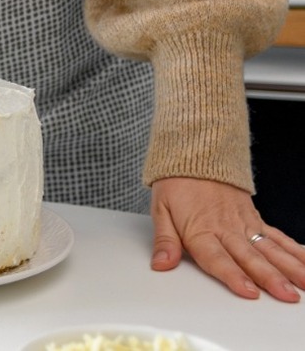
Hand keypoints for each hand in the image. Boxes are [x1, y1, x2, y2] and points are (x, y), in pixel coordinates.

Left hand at [150, 177, 304, 301]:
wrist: (195, 156)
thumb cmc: (176, 184)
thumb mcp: (161, 210)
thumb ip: (165, 241)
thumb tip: (161, 264)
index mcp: (201, 230)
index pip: (218, 258)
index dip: (234, 276)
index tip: (249, 291)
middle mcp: (226, 228)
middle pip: (250, 257)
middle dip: (271, 278)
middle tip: (287, 295)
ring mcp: (244, 223)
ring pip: (270, 249)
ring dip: (289, 267)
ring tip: (304, 284)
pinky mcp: (254, 218)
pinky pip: (277, 237)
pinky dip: (294, 250)